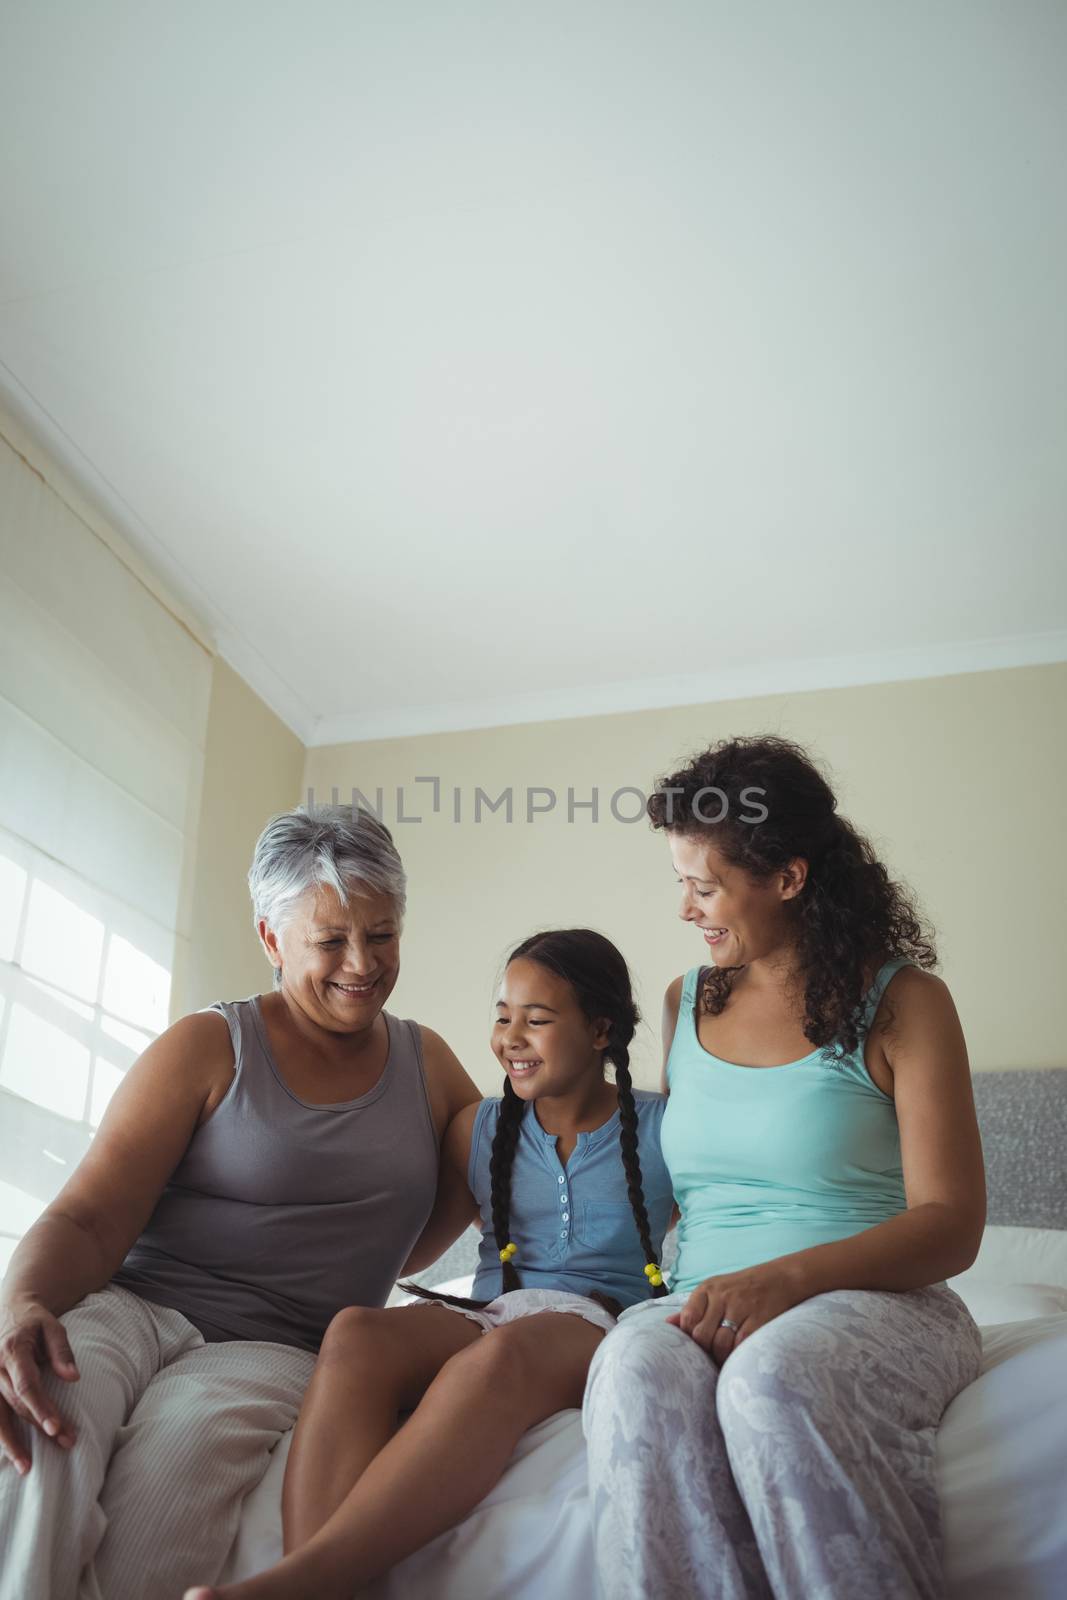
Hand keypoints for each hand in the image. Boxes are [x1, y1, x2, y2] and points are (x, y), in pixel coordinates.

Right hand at [0, 1299, 79, 1472]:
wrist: (9, 1312)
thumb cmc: (35, 1322)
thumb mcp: (53, 1327)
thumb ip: (62, 1352)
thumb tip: (73, 1378)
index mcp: (13, 1350)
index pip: (26, 1386)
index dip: (40, 1408)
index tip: (56, 1428)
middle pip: (16, 1404)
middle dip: (39, 1426)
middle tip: (65, 1443)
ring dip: (11, 1444)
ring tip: (26, 1467)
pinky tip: (10, 1454)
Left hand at [666, 1259, 806, 1365]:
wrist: (781, 1278)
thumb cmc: (743, 1288)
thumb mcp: (715, 1290)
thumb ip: (693, 1308)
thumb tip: (668, 1323)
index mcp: (707, 1289)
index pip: (687, 1319)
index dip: (689, 1338)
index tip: (697, 1346)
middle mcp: (722, 1296)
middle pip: (701, 1335)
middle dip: (704, 1351)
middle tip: (710, 1357)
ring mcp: (741, 1307)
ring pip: (720, 1343)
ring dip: (720, 1357)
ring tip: (723, 1359)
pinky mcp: (759, 1319)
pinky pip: (741, 1344)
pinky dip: (736, 1355)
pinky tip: (737, 1356)